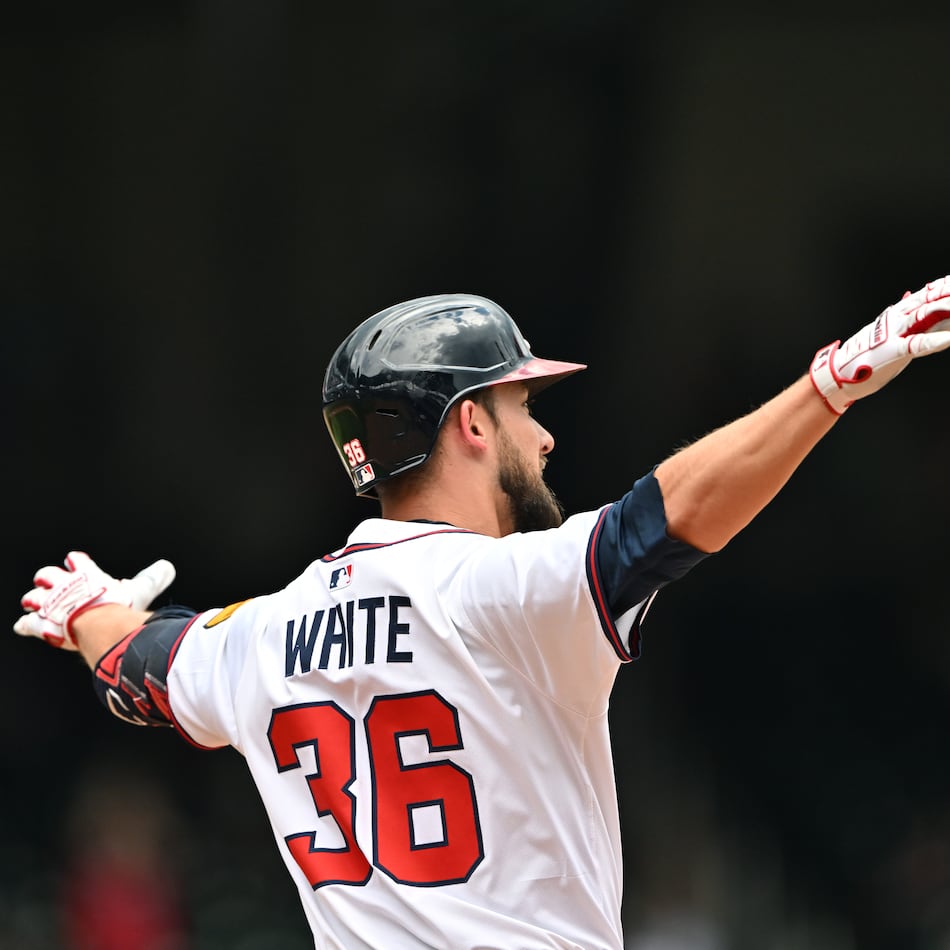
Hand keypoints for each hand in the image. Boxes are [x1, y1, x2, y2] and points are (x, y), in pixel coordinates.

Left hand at [14, 552, 175, 649]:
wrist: (98, 623)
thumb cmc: (119, 605)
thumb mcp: (141, 588)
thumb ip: (153, 578)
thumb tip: (168, 567)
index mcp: (87, 575)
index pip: (78, 561)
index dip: (77, 562)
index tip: (75, 560)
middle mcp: (65, 586)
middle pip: (49, 575)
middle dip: (48, 579)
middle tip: (49, 580)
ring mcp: (50, 605)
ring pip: (35, 597)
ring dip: (35, 600)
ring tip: (32, 601)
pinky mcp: (41, 625)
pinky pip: (28, 624)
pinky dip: (26, 625)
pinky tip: (23, 626)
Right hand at [810, 276, 949, 414]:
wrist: (837, 375)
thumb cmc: (862, 358)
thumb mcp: (885, 332)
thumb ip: (903, 316)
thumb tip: (910, 295)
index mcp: (894, 314)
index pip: (924, 295)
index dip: (942, 286)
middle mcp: (895, 319)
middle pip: (928, 300)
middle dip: (947, 292)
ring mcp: (893, 334)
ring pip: (925, 315)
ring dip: (946, 308)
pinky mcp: (893, 351)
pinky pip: (917, 344)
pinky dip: (936, 340)